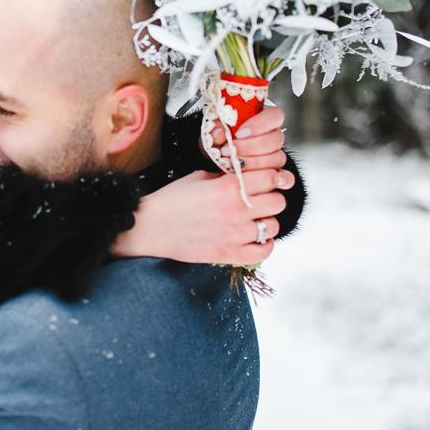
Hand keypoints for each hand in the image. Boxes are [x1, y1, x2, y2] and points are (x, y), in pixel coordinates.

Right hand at [110, 168, 294, 264]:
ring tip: (255, 219)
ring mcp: (234, 235)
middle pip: (278, 202)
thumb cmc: (172, 199)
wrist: (151, 227)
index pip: (271, 177)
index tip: (267, 179)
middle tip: (260, 199)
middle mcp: (236, 210)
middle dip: (271, 198)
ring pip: (273, 226)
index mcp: (228, 186)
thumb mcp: (198, 177)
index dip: (271, 176)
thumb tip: (245, 174)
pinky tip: (255, 238)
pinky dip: (265, 244)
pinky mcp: (229, 254)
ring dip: (267, 221)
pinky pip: (264, 251)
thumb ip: (225, 176)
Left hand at [206, 105, 287, 172]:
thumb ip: (215, 129)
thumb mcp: (211, 133)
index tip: (239, 133)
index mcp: (259, 120)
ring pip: (278, 158)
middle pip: (275, 139)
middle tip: (229, 152)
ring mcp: (274, 157)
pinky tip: (273, 180)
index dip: (260, 124)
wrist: (209, 169)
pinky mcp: (274, 176)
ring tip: (233, 166)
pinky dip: (282, 179)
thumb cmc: (216, 146)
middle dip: (250, 147)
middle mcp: (270, 137)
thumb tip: (220, 133)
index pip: (274, 116)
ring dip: (254, 163)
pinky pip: (287, 177)